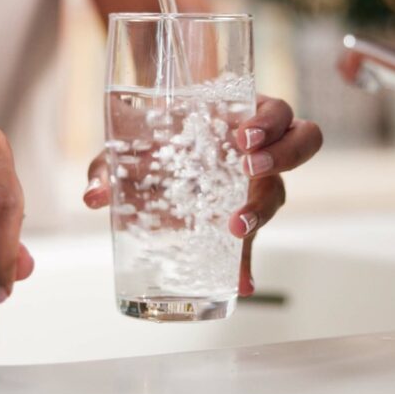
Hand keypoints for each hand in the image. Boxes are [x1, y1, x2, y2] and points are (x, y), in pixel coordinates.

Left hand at [83, 95, 321, 296]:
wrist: (153, 159)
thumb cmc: (154, 139)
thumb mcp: (130, 146)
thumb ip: (110, 166)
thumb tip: (93, 197)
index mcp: (242, 115)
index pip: (276, 112)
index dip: (269, 123)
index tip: (243, 136)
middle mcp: (260, 148)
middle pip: (301, 143)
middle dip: (282, 155)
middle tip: (248, 168)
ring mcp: (256, 183)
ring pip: (282, 190)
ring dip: (264, 206)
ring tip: (238, 224)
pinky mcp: (244, 216)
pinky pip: (253, 239)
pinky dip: (245, 262)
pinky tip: (239, 281)